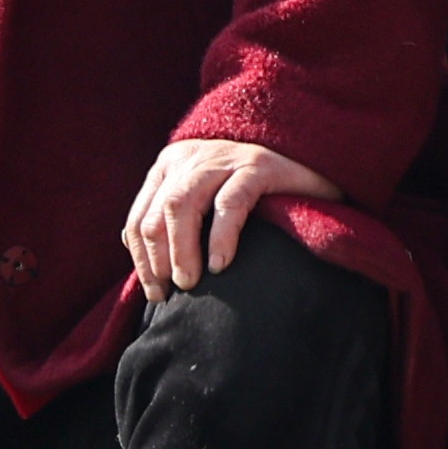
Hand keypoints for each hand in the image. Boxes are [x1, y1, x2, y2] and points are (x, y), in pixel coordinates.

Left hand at [124, 135, 342, 295]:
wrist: (311, 163)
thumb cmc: (255, 194)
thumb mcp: (206, 198)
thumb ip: (172, 218)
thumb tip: (135, 247)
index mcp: (173, 164)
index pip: (141, 216)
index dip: (141, 258)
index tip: (154, 291)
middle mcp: (193, 157)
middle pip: (158, 212)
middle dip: (158, 258)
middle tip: (172, 291)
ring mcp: (225, 158)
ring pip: (183, 205)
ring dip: (181, 250)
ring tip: (190, 282)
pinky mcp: (258, 165)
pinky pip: (229, 203)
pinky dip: (220, 237)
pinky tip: (220, 264)